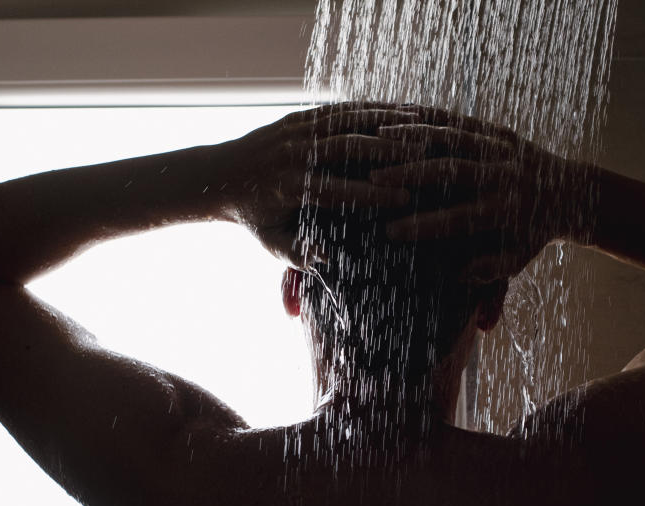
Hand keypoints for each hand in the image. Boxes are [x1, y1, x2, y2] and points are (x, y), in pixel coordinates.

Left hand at [224, 102, 428, 266]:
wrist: (220, 176)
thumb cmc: (252, 217)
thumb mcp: (270, 242)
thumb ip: (297, 253)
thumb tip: (328, 256)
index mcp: (288, 186)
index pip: (337, 189)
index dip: (371, 195)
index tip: (404, 200)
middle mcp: (293, 153)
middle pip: (347, 147)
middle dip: (388, 153)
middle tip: (424, 159)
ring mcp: (297, 129)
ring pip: (348, 121)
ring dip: (387, 124)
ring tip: (423, 129)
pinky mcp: (301, 116)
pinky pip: (342, 110)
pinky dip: (373, 110)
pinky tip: (402, 113)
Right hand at [370, 123, 578, 281]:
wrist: (572, 193)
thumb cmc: (534, 234)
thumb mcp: (517, 259)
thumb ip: (490, 270)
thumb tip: (457, 276)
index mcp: (507, 211)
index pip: (459, 218)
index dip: (424, 225)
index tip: (390, 232)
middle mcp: (505, 176)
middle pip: (453, 170)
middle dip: (411, 173)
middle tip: (373, 179)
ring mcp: (503, 148)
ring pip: (455, 137)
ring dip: (414, 137)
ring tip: (378, 138)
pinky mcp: (500, 131)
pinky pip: (461, 120)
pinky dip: (430, 116)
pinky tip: (399, 114)